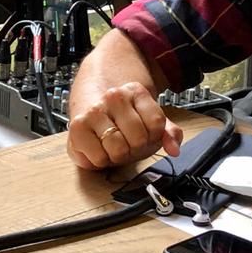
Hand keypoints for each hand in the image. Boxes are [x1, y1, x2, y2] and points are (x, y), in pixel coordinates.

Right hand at [66, 81, 183, 170]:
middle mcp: (113, 97)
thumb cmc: (120, 116)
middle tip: (127, 142)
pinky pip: (98, 158)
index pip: (156, 124)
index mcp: (135, 91)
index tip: (145, 135)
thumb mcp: (147, 118)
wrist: (89, 100)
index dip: (153, 137)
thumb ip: (167, 132)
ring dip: (118, 156)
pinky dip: (101, 161)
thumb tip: (174, 149)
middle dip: (135, 148)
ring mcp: (94, 111)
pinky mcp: (77, 128)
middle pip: (138, 139)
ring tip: (112, 146)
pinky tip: (99, 148)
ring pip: (118, 150)